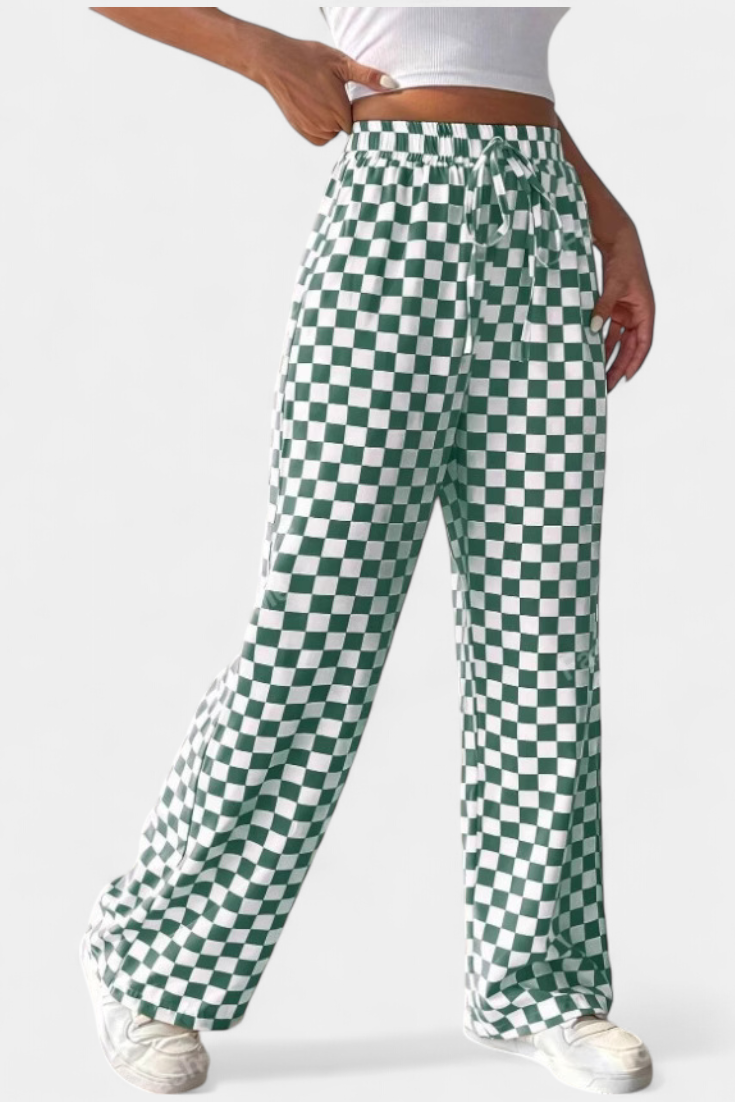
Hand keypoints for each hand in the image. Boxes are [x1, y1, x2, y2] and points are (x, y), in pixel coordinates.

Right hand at [254, 31, 398, 145]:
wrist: (276, 63)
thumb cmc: (309, 59)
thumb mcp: (342, 63)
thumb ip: (368, 77)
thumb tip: (393, 85)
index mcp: (341, 111)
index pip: (360, 121)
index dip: (355, 108)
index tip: (346, 95)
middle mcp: (327, 126)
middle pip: (345, 127)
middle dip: (342, 114)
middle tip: (330, 92)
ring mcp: (313, 130)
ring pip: (332, 133)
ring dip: (331, 121)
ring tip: (320, 98)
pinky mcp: (302, 132)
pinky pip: (319, 137)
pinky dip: (319, 127)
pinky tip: (313, 107)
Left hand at [590, 222, 654, 391]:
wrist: (617, 240)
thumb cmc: (622, 261)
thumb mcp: (613, 286)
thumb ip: (603, 309)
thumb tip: (592, 330)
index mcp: (646, 310)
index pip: (643, 343)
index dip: (635, 362)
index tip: (625, 378)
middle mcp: (637, 315)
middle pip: (629, 348)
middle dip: (618, 367)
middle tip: (606, 386)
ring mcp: (624, 312)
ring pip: (617, 342)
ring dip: (608, 358)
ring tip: (597, 376)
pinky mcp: (613, 308)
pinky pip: (607, 331)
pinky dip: (600, 343)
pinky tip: (590, 356)